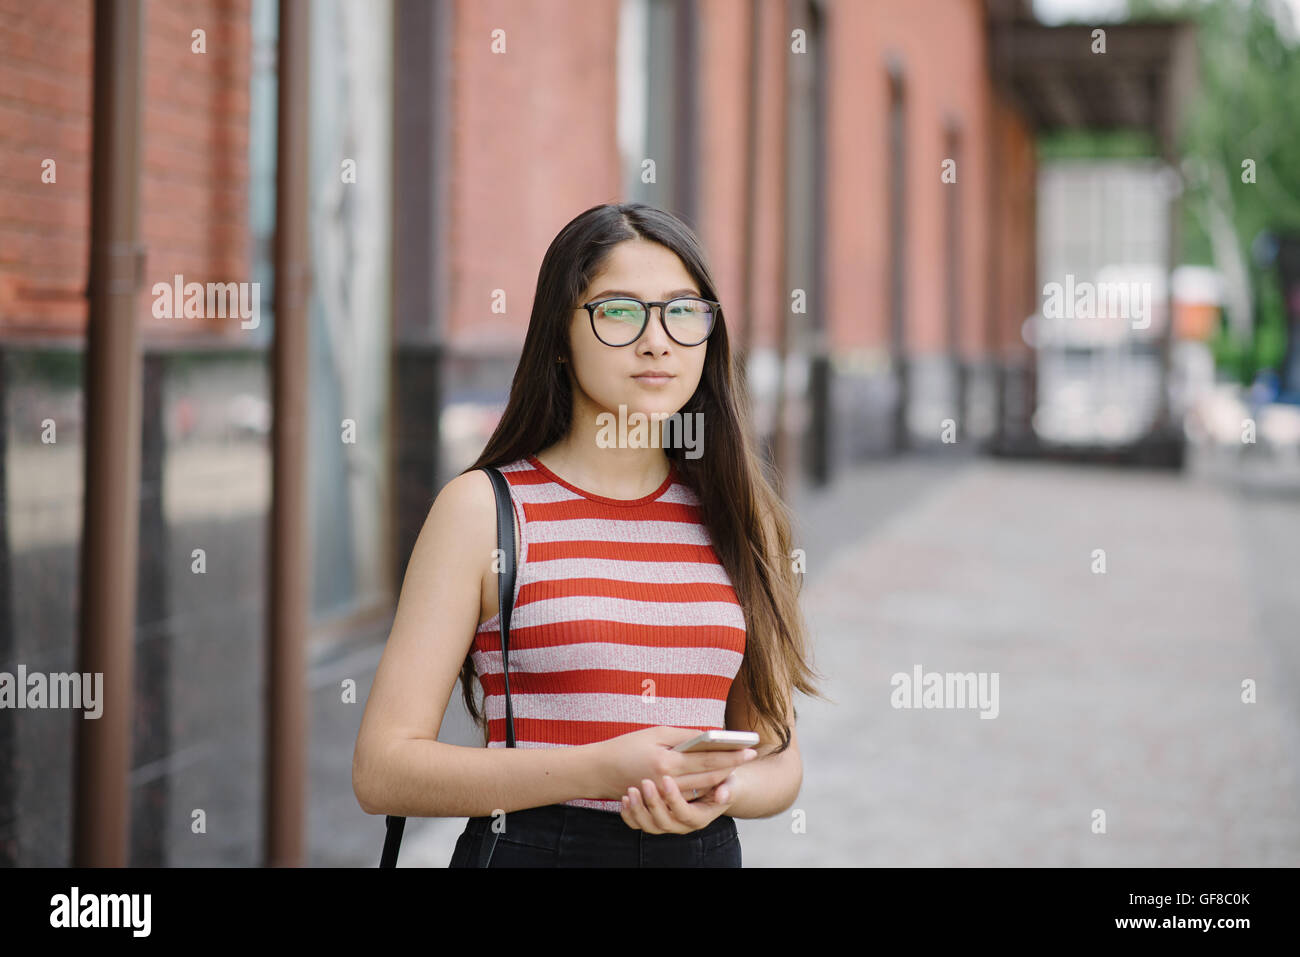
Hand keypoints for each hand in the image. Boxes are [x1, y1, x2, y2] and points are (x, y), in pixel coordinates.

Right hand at [591, 726, 756, 800]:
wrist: (599, 770)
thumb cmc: (626, 746)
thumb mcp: (655, 733)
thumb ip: (683, 736)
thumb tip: (707, 735)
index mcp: (667, 761)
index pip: (707, 758)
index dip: (731, 754)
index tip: (749, 749)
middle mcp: (668, 781)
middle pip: (709, 776)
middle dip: (731, 766)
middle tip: (750, 756)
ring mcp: (664, 793)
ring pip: (701, 788)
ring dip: (719, 777)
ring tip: (735, 766)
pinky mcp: (661, 799)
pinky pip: (689, 794)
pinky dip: (704, 786)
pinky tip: (714, 778)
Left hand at [620, 770, 738, 833]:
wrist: (712, 787)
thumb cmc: (719, 782)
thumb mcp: (729, 783)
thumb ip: (727, 788)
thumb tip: (723, 794)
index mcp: (700, 816)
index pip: (686, 814)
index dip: (675, 799)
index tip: (666, 779)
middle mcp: (683, 825)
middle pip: (665, 822)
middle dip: (653, 803)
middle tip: (645, 782)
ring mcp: (668, 824)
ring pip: (649, 826)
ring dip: (638, 810)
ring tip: (631, 791)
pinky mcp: (654, 821)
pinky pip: (638, 824)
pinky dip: (629, 814)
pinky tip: (624, 799)